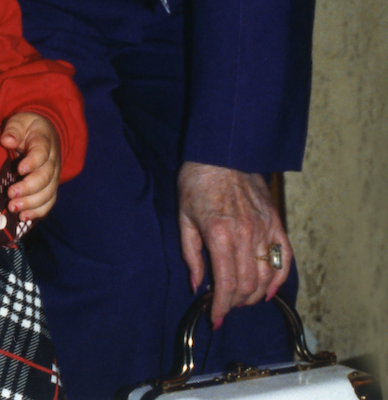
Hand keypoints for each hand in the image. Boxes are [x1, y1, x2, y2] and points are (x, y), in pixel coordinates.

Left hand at [0, 112, 60, 221]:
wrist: (44, 133)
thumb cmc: (27, 128)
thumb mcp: (19, 122)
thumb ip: (13, 130)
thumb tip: (6, 140)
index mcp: (44, 142)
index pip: (42, 153)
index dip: (32, 162)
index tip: (19, 169)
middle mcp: (52, 161)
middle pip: (46, 177)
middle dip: (29, 188)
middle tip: (11, 194)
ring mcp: (53, 176)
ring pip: (48, 193)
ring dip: (32, 203)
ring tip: (14, 209)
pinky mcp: (50, 187)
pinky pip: (48, 202)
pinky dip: (38, 212)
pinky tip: (24, 217)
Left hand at [178, 162, 292, 328]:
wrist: (221, 151)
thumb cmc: (197, 182)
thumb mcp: (184, 217)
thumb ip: (191, 255)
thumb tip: (197, 286)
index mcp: (219, 235)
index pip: (227, 285)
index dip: (222, 308)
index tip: (216, 318)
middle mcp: (245, 235)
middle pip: (248, 286)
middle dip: (236, 303)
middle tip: (226, 304)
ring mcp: (264, 228)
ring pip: (266, 276)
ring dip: (255, 294)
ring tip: (242, 297)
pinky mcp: (275, 221)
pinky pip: (284, 257)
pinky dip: (280, 277)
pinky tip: (270, 288)